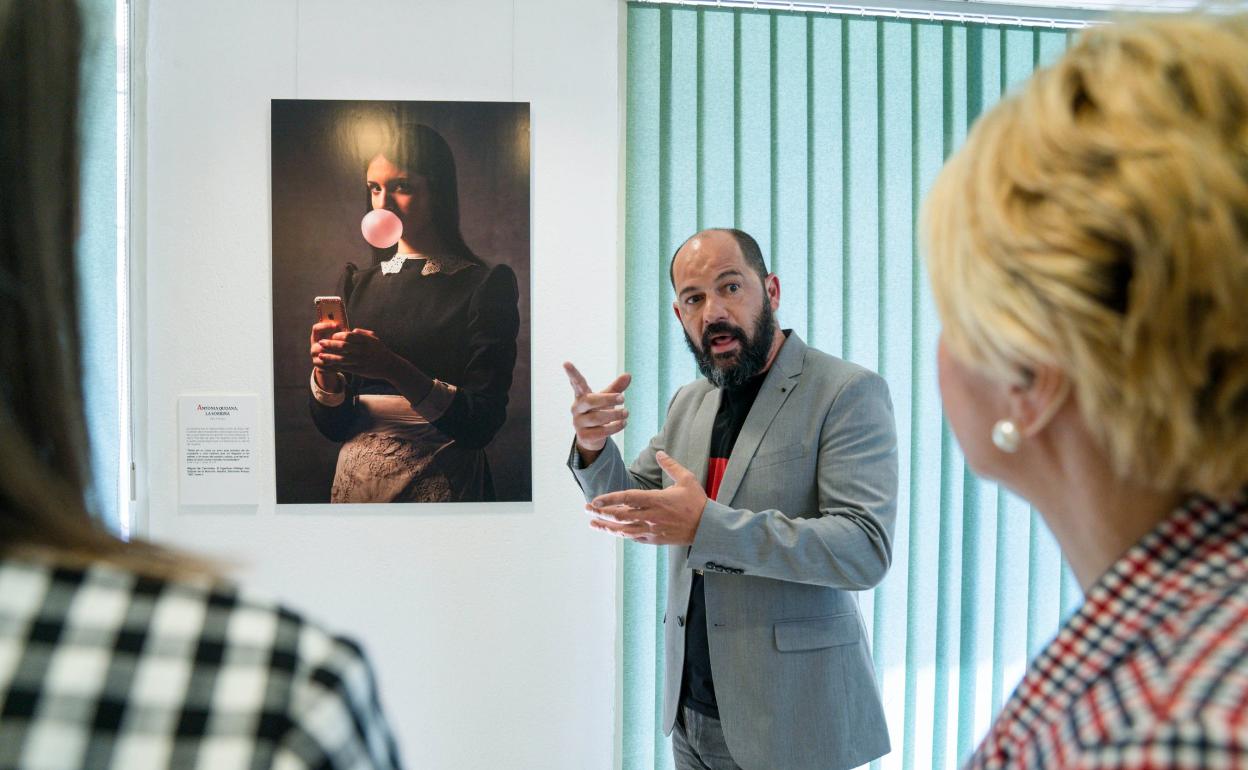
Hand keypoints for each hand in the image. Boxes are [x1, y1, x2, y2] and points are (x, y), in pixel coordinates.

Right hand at [310, 321, 344, 391]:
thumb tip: (352, 329)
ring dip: (336, 354)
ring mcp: (315, 356)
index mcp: (316, 336)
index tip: (336, 325)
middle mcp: (314, 346)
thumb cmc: (335, 345)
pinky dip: (336, 364)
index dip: (325, 326)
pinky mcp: (318, 366)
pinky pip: (326, 365)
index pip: (316, 328)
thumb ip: (340, 333)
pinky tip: (345, 363)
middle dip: (334, 343)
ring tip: (347, 353)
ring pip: (324, 355)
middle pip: (321, 343)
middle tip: (346, 343)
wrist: (329, 361)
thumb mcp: (336, 338)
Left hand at [318, 328, 398, 380]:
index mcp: (366, 341)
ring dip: (329, 357)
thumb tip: (351, 329)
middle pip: (343, 347)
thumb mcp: (374, 337)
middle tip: (321, 343)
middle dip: (330, 345)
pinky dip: (334, 367)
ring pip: (342, 359)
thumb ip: (362, 333)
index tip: (332, 335)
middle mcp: (363, 350)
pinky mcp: (359, 370)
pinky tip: (327, 365)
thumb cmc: (380, 350)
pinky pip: (344, 368)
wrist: (389, 365)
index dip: (338, 335)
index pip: (349, 336)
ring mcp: (361, 361)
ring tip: (320, 355)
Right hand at [564, 362, 630, 454]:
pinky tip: (623, 423)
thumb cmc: (598, 412)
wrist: (591, 437)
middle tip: (623, 398)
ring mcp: (579, 423)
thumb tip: (628, 375)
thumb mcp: (607, 399)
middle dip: (607, 399)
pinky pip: (601, 431)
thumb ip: (616, 388)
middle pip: (590, 401)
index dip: (572, 373)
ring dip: (615, 414)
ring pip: (597, 417)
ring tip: (626, 413)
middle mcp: (577, 409)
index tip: (566, 363)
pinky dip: (615, 427)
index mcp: (581, 396)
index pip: (576, 383)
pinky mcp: (584, 436)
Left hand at [586, 451, 706, 545]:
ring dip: (606, 527)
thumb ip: (670, 465)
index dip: (609, 499)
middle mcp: (651, 516)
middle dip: (601, 512)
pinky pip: (634, 537)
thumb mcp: (687, 479)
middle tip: (587, 509)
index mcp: (656, 500)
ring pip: (623, 530)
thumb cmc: (697, 502)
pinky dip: (621, 534)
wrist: (707, 528)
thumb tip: (659, 453)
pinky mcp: (655, 539)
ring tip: (593, 523)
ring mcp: (652, 530)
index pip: (627, 499)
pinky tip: (613, 531)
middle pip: (620, 515)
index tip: (595, 499)